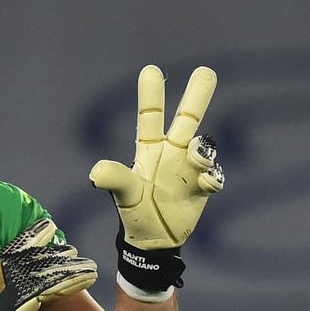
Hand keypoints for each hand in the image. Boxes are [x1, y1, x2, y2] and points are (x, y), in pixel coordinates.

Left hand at [89, 65, 223, 249]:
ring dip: (203, 149)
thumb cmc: (134, 211)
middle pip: (187, 120)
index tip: (149, 70)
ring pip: (204, 147)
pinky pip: (214, 176)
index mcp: (149, 149)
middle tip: (206, 71)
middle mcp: (171, 153)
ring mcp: (189, 169)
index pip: (151, 118)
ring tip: (198, 157)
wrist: (153, 240)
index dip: (151, 96)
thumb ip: (114, 180)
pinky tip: (205, 183)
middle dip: (197, 97)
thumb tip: (95, 172)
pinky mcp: (203, 187)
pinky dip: (212, 177)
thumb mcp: (123, 195)